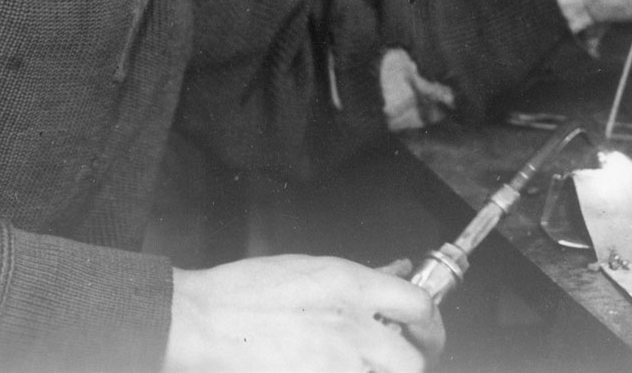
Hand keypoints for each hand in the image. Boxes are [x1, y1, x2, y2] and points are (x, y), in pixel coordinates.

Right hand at [164, 254, 443, 372]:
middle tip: (392, 361)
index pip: (419, 306)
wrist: (201, 321)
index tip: (423, 331)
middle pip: (411, 361)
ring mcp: (337, 366)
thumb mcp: (308, 269)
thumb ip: (361, 277)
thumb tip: (397, 273)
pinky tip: (324, 370)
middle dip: (405, 363)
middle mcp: (352, 328)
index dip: (429, 324)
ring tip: (354, 365)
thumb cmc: (244, 292)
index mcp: (350, 287)